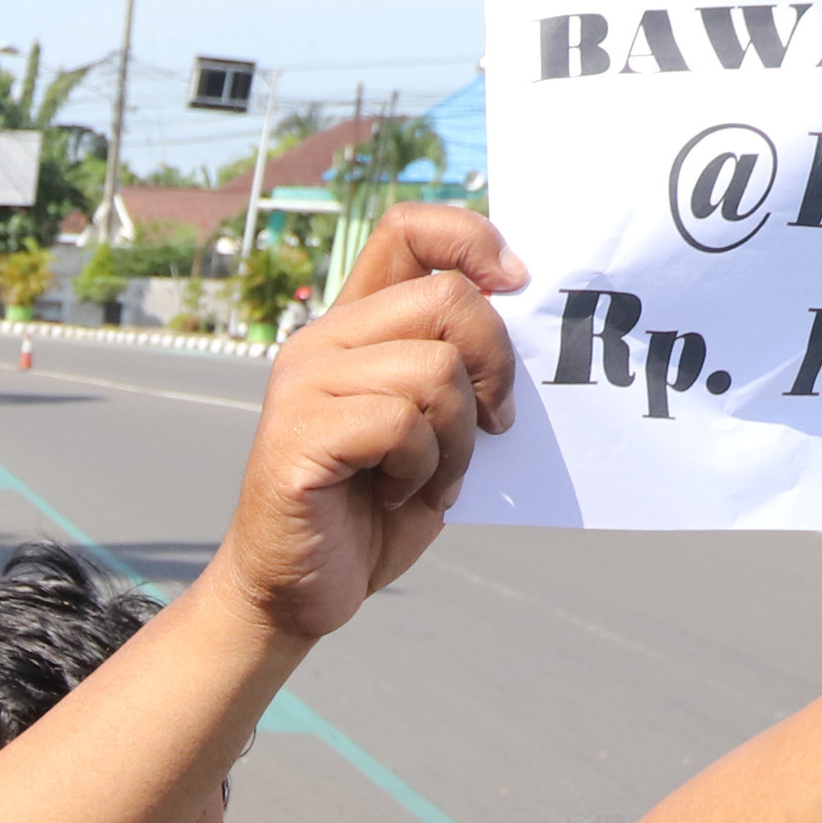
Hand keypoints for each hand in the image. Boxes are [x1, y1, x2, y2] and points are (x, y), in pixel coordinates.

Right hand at [199, 203, 521, 642]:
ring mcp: (302, 385)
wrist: (297, 593)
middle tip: (492, 426)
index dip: (475, 241)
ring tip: (432, 478)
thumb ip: (459, 372)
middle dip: (496, 368)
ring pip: (435, 370)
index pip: (410, 229)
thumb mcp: (433, 429)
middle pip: (448, 298)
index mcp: (354, 326)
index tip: (518, 287)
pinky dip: (423, 470)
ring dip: (459, 440)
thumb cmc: (370, 512)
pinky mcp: (297, 437)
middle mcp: (321, 341)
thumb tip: (524, 322)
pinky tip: (397, 494)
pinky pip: (399, 424)